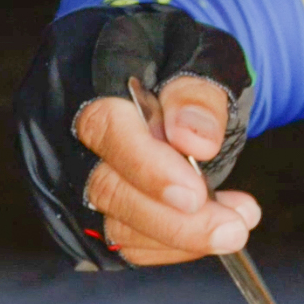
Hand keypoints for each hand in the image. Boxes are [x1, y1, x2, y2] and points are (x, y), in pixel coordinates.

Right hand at [69, 78, 260, 263]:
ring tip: (237, 223)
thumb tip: (194, 141)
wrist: (163, 79)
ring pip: (116, 226)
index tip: (195, 194)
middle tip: (233, 228)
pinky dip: (174, 246)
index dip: (148, 166)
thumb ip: (197, 95)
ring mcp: (75, 178)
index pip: (105, 129)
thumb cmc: (176, 62)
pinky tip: (211, 228)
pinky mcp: (92, 213)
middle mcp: (66, 135)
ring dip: (182, 236)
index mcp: (86, 81)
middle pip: (107, 189)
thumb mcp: (199, 58)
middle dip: (174, 220)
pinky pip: (127, 244)